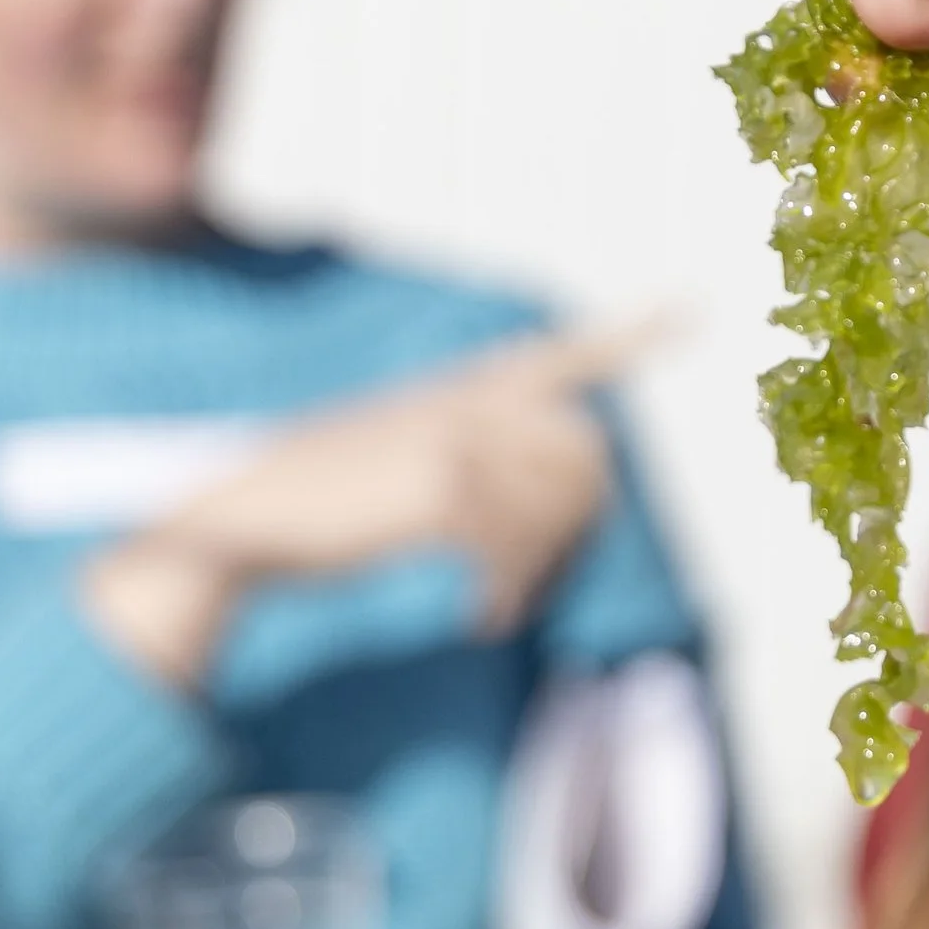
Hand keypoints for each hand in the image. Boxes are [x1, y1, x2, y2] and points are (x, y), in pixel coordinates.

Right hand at [82, 323, 644, 690]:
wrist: (238, 523)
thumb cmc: (313, 505)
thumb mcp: (388, 455)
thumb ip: (464, 453)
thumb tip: (548, 487)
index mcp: (451, 392)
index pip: (553, 354)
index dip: (625, 335)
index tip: (689, 309)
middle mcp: (461, 402)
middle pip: (583, 451)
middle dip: (577, 522)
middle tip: (530, 579)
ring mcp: (453, 438)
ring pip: (557, 504)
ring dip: (540, 569)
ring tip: (498, 601)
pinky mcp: (439, 487)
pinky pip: (515, 547)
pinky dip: (506, 596)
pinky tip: (477, 618)